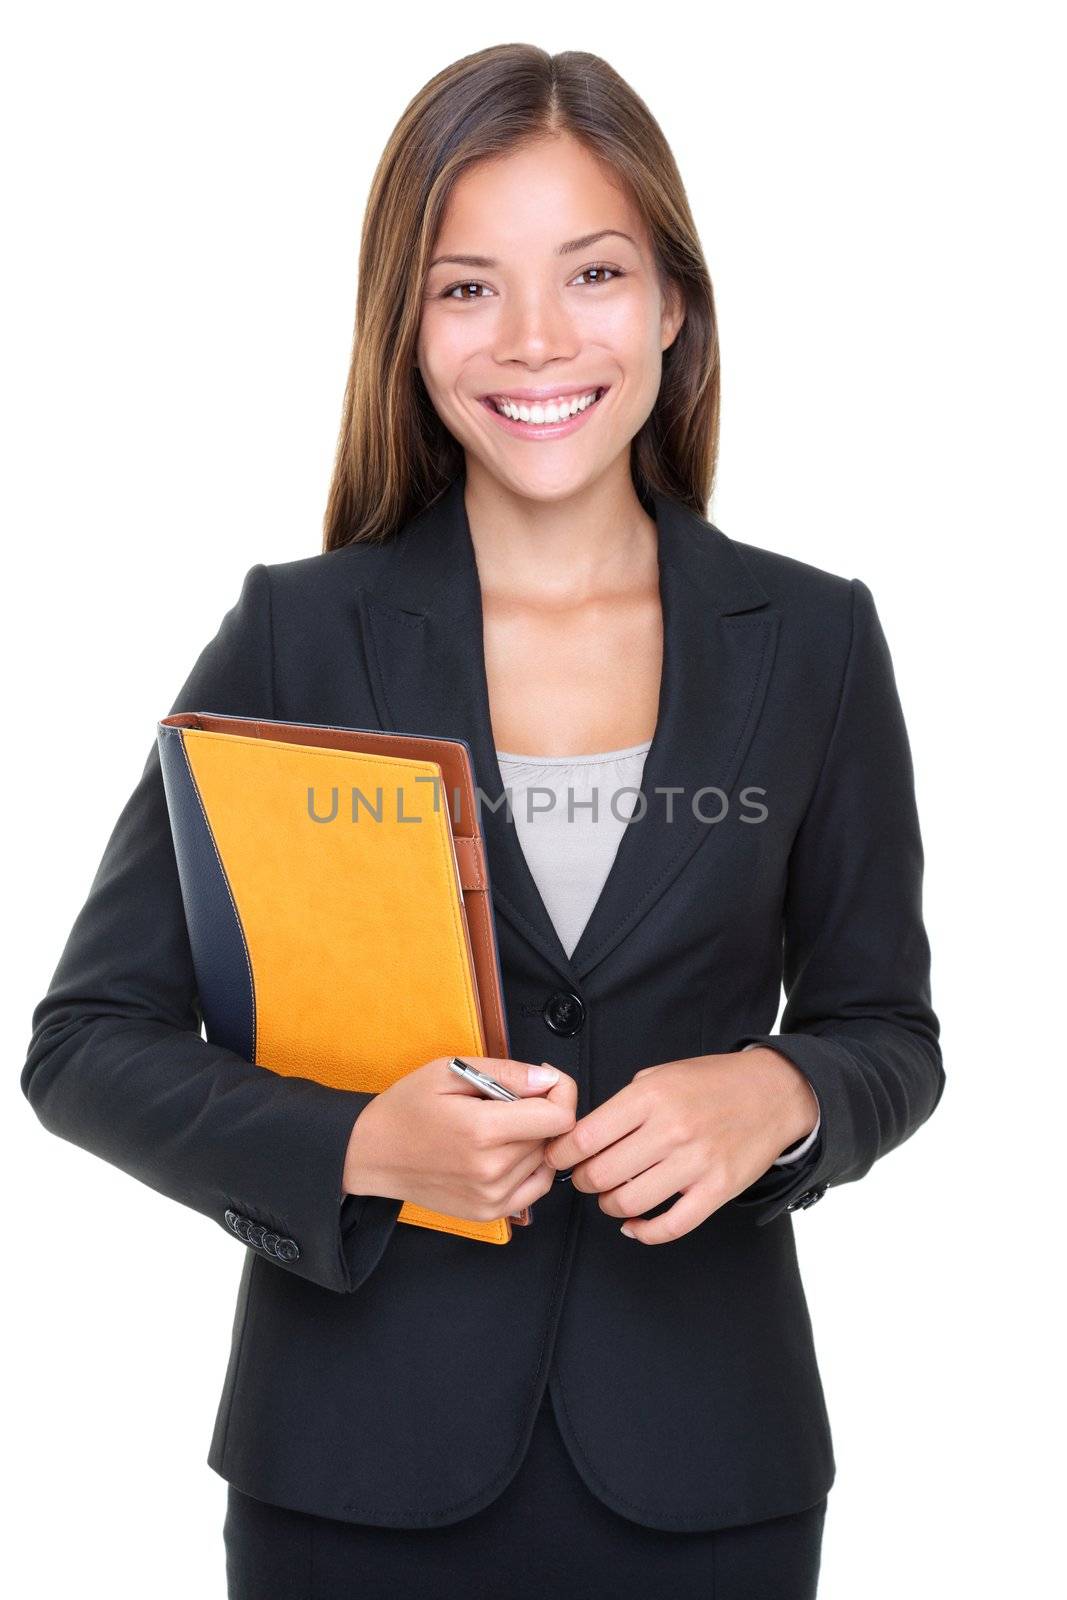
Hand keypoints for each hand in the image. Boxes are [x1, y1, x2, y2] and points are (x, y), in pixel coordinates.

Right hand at [344, 1057, 577, 1221]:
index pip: (560, 1117)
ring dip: (533, 1139)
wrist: (371, 1154)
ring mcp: (492, 1197)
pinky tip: (505, 1150)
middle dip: (541, 1112)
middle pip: (554, 1137)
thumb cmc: (406, 1109)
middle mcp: (492, 1170)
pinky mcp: (489, 1213)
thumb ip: (506, 1073)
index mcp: (483, 1131)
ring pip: (546, 1160)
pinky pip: (537, 1186)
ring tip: (497, 1127)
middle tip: (506, 1101)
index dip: (560, 1093)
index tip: (544, 1083)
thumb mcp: (449, 1071)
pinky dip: (531, 1166)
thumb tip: (548, 1079)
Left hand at [542, 1049, 819, 1243]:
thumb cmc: (712, 1083)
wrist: (772, 1092)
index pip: (586, 1136)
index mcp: (650, 1096)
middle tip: (583, 1178)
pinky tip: (633, 1225)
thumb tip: (582, 1134)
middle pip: (602, 1173)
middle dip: (582, 1181)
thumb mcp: (660, 1075)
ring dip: (609, 1205)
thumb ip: (623, 1104)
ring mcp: (696, 1162)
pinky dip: (644, 1233)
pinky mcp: (718, 1189)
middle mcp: (671, 1129)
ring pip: (630, 1202)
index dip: (561, 1154)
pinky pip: (671, 1225)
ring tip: (610, 1197)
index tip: (557, 1158)